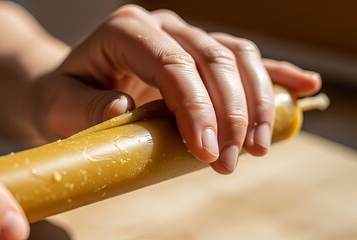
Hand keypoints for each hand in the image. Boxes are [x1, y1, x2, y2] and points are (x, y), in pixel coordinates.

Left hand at [33, 5, 320, 173]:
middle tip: (231, 160)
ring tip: (256, 146)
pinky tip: (303, 85)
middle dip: (228, 112)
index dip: (195, 106)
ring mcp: (184, 35)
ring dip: (254, 101)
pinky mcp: (200, 52)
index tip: (207, 149)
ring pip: (236, 55)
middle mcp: (161, 25)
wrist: (71, 86)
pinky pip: (244, 57)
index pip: (170, 62)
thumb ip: (86, 109)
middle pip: (211, 58)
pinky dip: (275, 73)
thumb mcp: (60, 106)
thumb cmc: (64, 96)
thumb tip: (124, 111)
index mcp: (125, 30)